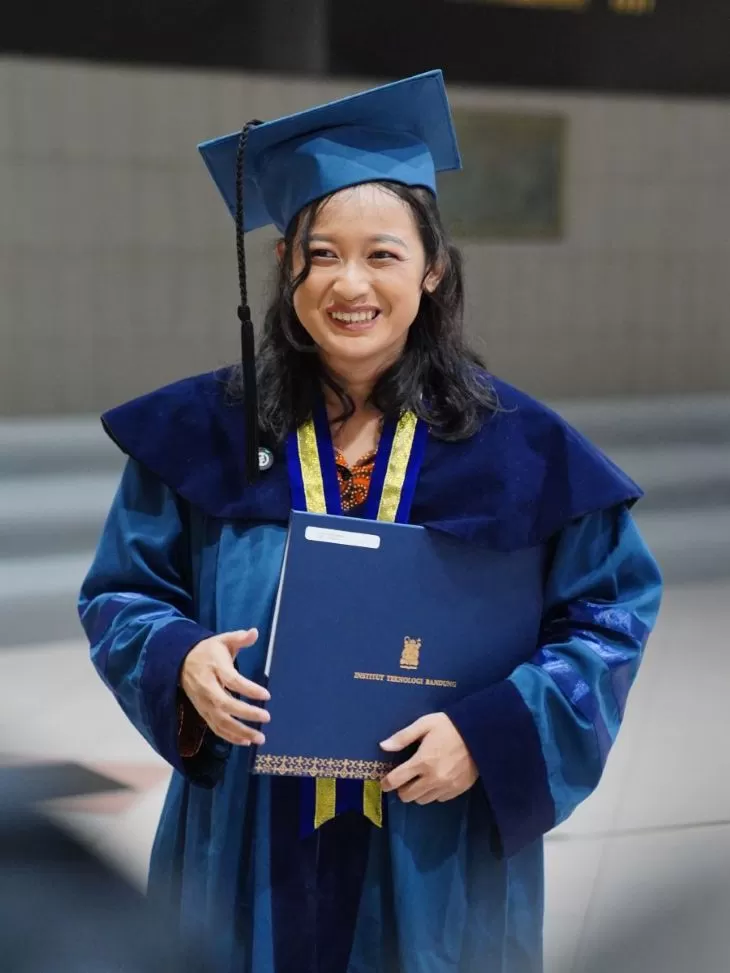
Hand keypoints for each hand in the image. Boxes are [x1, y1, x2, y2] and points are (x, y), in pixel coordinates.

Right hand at [180, 629, 269, 746]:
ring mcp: (203, 702)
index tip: (267, 695)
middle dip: (246, 713)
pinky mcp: (202, 712)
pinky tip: (245, 741)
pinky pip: (216, 728)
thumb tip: (255, 632)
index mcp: (214, 667)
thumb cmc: (208, 651)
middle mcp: (207, 687)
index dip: (249, 689)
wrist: (180, 662)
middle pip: (225, 704)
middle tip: (267, 717)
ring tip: (260, 738)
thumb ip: (239, 638)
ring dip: (240, 731)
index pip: (232, 680)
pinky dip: (230, 737)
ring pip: (220, 721)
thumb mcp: (222, 640)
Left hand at [379, 713, 477, 803]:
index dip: (387, 783)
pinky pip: (439, 799)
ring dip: (418, 792)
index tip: (385, 782)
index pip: (397, 780)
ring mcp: (446, 786)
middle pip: (408, 796)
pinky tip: (436, 780)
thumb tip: (383, 746)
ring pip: (423, 800)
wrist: (480, 733)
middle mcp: (433, 778)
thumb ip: (403, 737)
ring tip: (420, 780)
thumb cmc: (449, 726)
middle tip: (404, 779)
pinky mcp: (458, 790)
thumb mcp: (424, 724)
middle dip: (402, 789)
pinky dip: (433, 793)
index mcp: (422, 761)